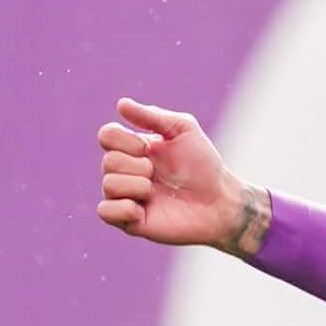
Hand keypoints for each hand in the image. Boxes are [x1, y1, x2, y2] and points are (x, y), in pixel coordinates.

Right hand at [95, 99, 264, 254]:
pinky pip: (105, 212)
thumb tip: (121, 104)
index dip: (125, 140)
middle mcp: (126, 171)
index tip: (149, 148)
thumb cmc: (204, 165)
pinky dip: (122, 208)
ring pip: (108, 185)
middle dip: (137, 165)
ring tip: (155, 191)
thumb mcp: (183, 130)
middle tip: (158, 173)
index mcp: (134, 148)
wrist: (220, 201)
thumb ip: (152, 116)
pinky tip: (142, 208)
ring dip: (136, 185)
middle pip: (108, 161)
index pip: (106, 135)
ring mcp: (127, 196)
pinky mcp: (131, 221)